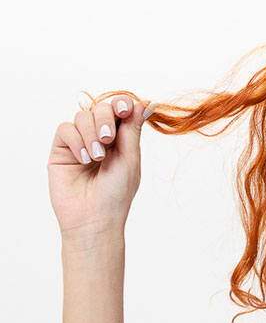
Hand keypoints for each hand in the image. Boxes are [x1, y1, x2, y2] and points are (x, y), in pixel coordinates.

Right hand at [47, 91, 151, 238]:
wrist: (94, 219)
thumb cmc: (115, 195)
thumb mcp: (129, 159)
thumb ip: (133, 129)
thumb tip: (146, 103)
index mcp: (120, 141)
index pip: (119, 111)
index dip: (121, 104)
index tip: (124, 108)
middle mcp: (100, 139)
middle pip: (100, 108)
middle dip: (105, 119)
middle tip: (108, 140)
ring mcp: (80, 143)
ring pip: (82, 116)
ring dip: (90, 133)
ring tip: (96, 157)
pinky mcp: (62, 150)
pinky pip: (65, 129)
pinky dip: (75, 140)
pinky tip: (83, 159)